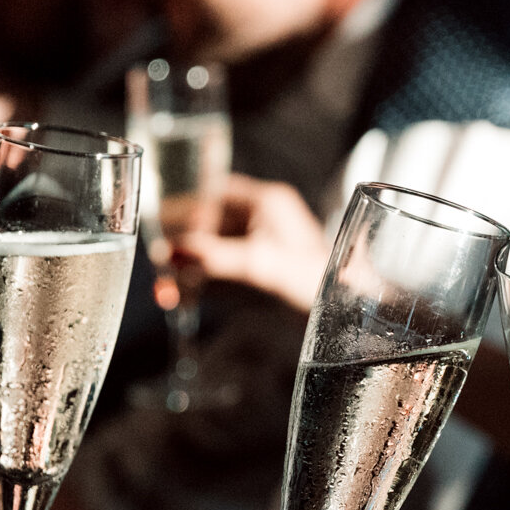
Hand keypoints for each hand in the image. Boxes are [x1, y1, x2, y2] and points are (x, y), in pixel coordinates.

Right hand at [172, 174, 331, 311]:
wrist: (349, 316)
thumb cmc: (318, 282)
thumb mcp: (262, 265)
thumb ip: (216, 257)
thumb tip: (171, 250)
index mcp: (266, 202)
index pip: (213, 192)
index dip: (184, 209)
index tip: (160, 229)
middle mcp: (260, 219)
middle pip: (206, 224)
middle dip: (180, 248)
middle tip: (159, 269)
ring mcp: (257, 247)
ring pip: (208, 251)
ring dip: (184, 270)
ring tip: (165, 293)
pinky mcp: (255, 274)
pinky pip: (217, 273)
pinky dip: (197, 285)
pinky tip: (177, 299)